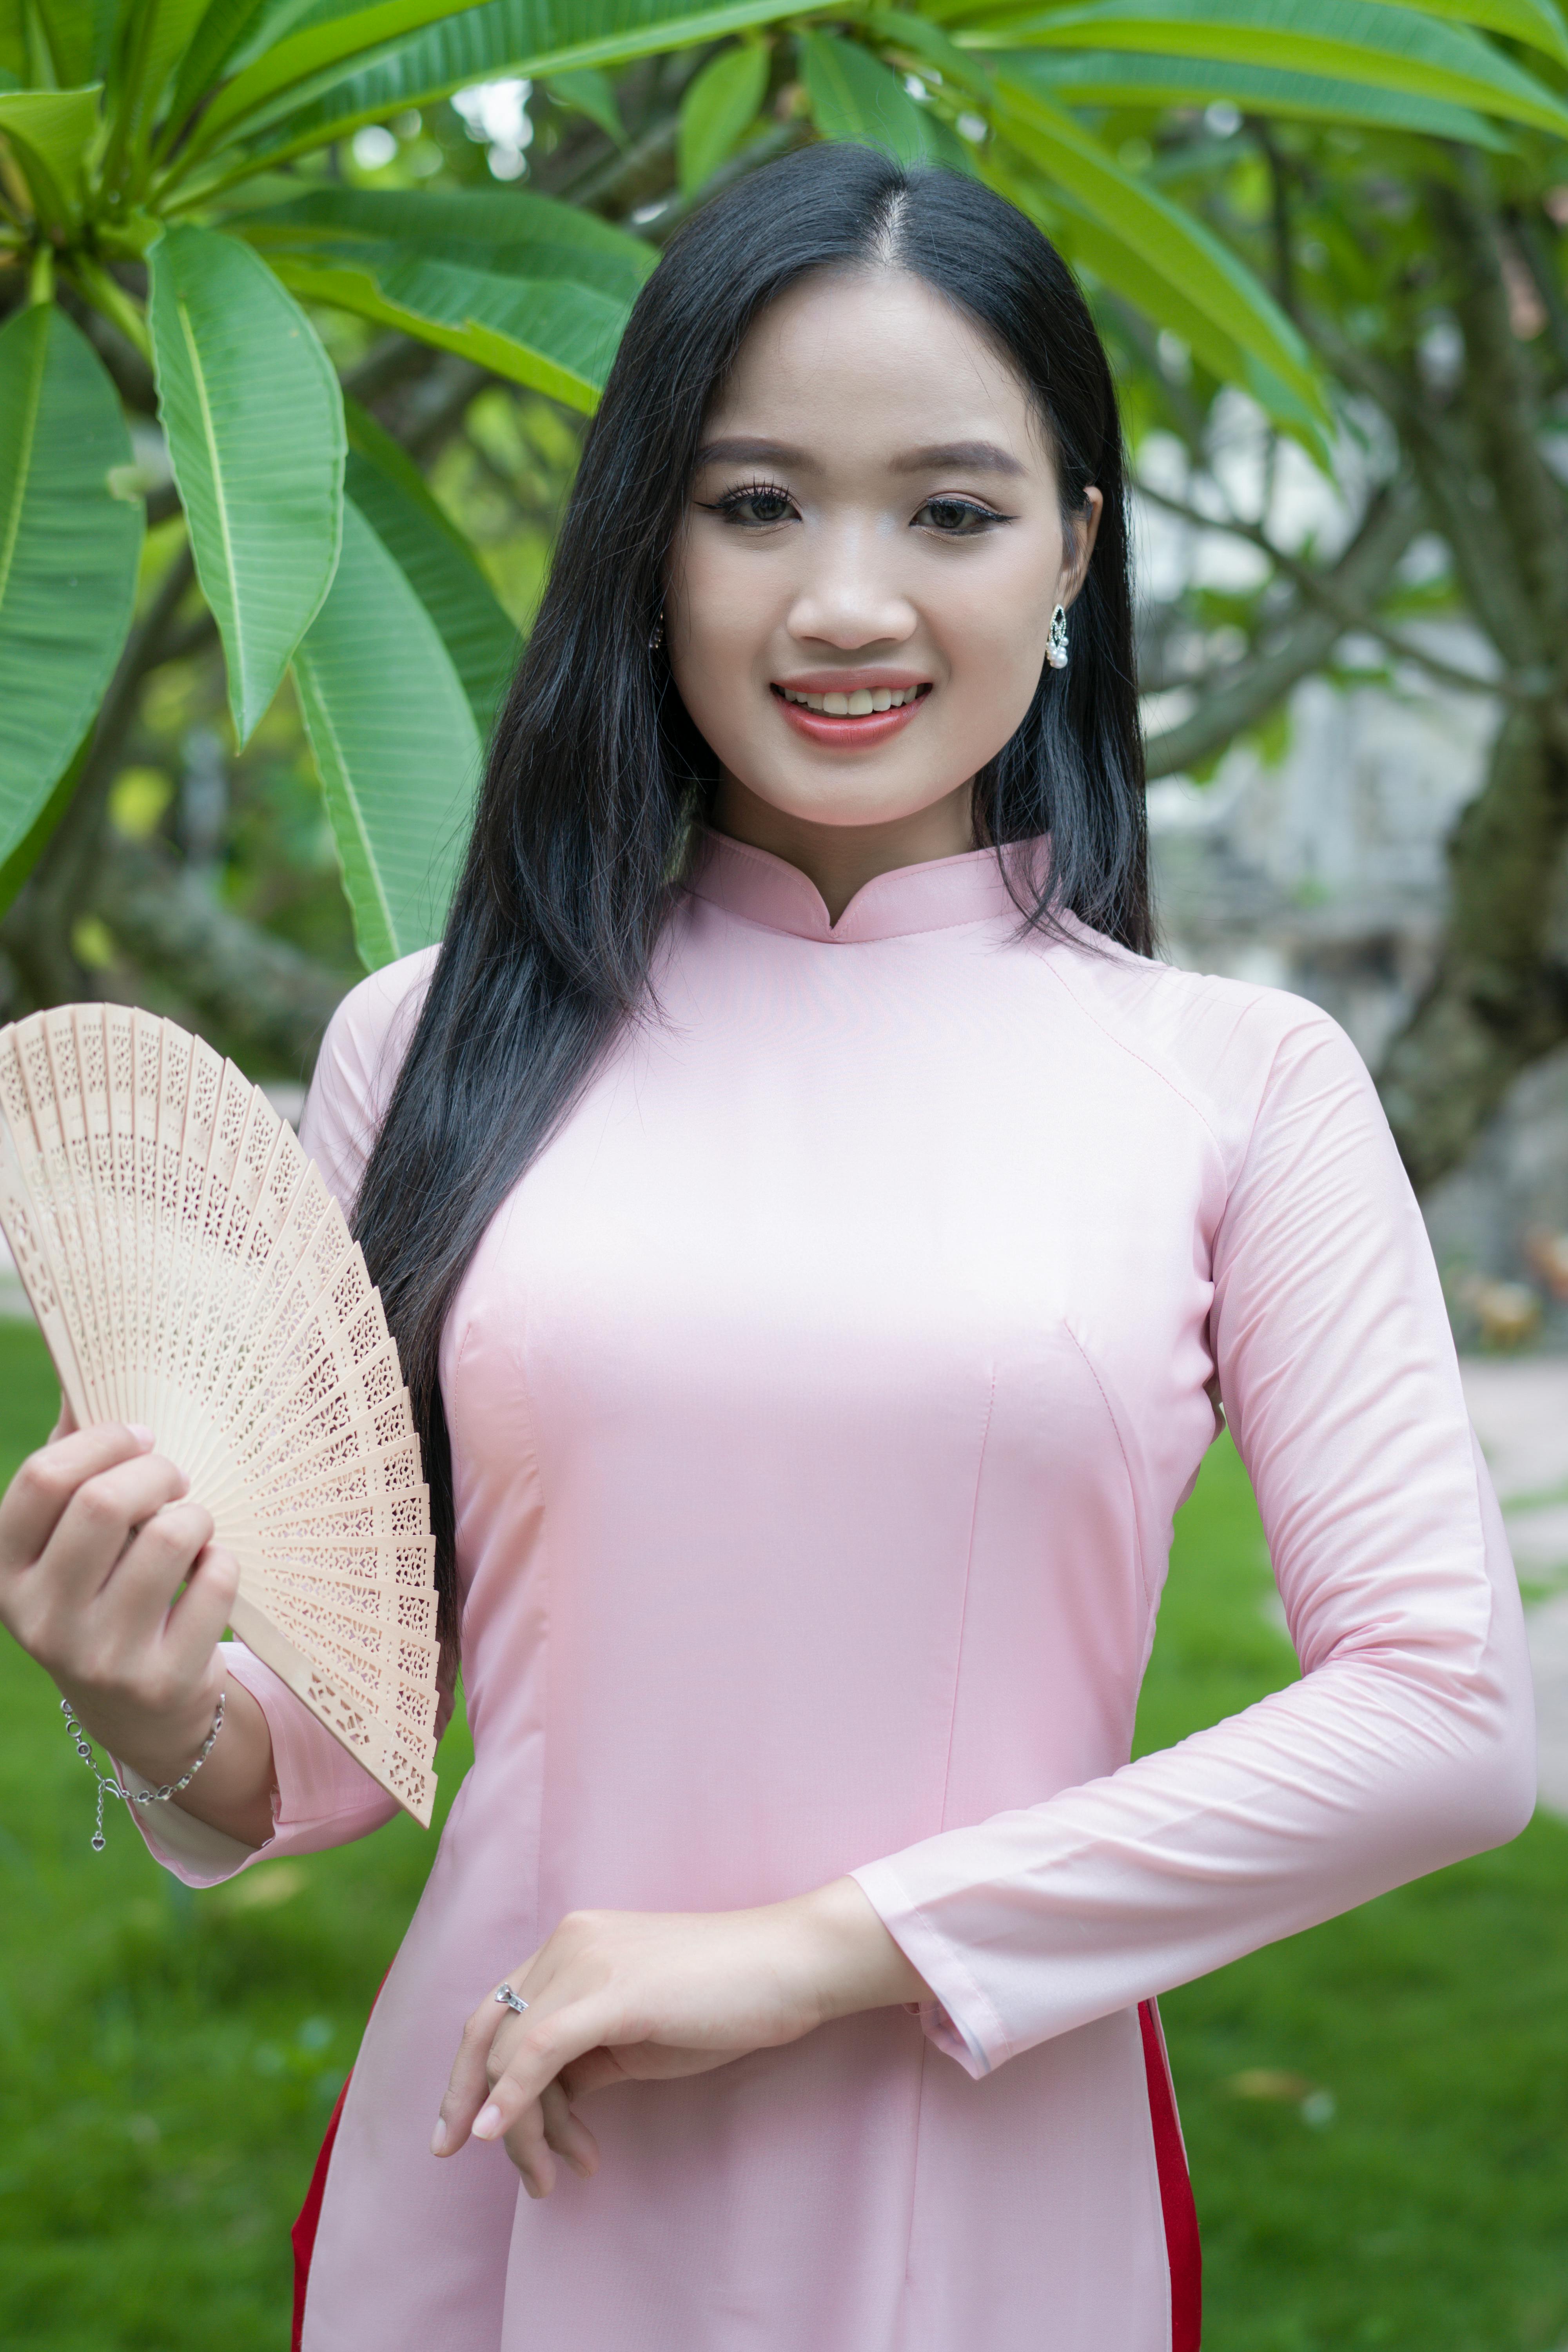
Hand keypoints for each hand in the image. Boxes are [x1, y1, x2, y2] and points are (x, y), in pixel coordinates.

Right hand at [0, 1407, 273, 1845]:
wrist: (140, 1713)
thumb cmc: (105, 1593)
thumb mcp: (69, 1543)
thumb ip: (71, 1467)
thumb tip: (85, 1378)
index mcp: (7, 1574)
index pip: (42, 1480)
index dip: (100, 1442)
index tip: (140, 1436)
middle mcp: (41, 1620)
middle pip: (104, 1502)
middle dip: (156, 1472)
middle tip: (175, 1478)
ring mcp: (99, 1657)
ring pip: (169, 1537)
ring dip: (195, 1516)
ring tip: (192, 1526)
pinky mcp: (161, 1680)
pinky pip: (215, 1580)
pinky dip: (223, 1562)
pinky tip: (207, 1574)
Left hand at [433, 1878, 931, 2197]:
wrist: (789, 1964)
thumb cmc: (725, 1999)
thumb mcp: (638, 2032)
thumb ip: (585, 2055)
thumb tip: (542, 2102)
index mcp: (573, 1942)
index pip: (500, 2010)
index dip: (473, 2072)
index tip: (466, 2129)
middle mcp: (568, 1942)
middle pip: (490, 2028)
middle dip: (466, 2097)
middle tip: (455, 2153)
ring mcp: (587, 1960)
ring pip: (514, 2051)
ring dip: (518, 2126)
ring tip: (549, 2175)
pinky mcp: (612, 1991)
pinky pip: (539, 2050)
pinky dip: (512, 2096)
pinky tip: (498, 2136)